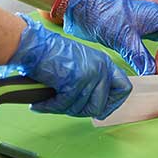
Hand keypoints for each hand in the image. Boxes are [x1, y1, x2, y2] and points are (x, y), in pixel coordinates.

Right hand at [0, 14, 131, 119]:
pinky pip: (64, 105)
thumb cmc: (50, 55)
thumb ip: (92, 81)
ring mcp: (89, 74)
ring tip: (49, 101)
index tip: (100, 110)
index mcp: (104, 63)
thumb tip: (97, 108)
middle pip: (100, 106)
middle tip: (65, 107)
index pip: (124, 89)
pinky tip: (41, 103)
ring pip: (81, 108)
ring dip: (62, 109)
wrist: (33, 45)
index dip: (112, 103)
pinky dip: (50, 107)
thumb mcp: (81, 64)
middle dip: (80, 111)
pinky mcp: (74, 81)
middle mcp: (101, 68)